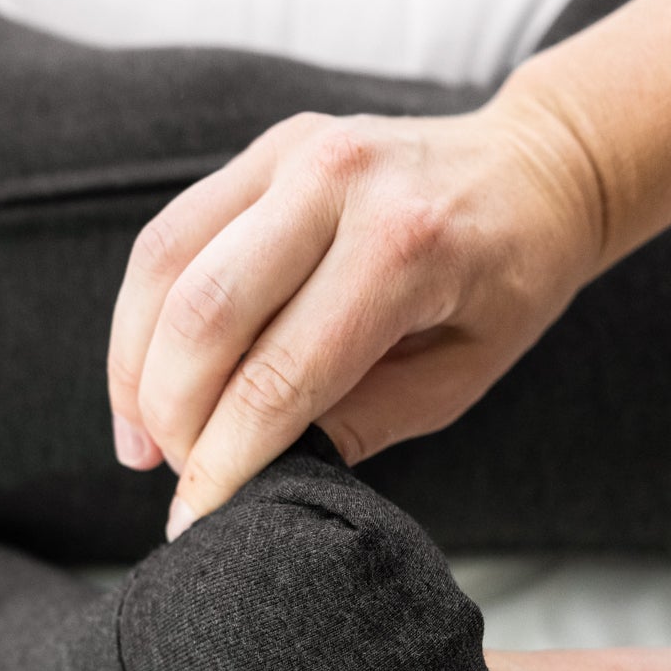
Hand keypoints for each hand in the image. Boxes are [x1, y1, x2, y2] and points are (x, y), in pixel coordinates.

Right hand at [106, 88, 604, 539]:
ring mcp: (292, 152)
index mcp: (404, 248)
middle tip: (176, 480)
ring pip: (166, 267)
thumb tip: (258, 472)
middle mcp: (338, 182)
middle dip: (173, 417)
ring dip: (136, 368)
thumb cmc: (508, 283)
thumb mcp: (459, 376)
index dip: (224, 461)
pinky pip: (171, 234)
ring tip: (142, 443)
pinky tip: (145, 379)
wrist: (534, 169)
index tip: (195, 520)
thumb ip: (361, 422)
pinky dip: (144, 315)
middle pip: (204, 315)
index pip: (280, 375)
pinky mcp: (264, 150)